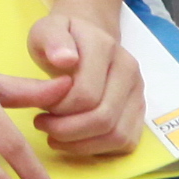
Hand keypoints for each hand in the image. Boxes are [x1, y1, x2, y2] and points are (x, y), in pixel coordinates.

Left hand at [24, 8, 146, 162]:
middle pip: (103, 118)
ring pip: (116, 135)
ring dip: (81, 143)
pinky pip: (125, 142)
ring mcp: (138, 92)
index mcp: (106, 48)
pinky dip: (97, 149)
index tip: (39, 106)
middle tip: (43, 124)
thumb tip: (65, 59)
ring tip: (55, 135)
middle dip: (66, 130)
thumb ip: (52, 39)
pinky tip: (74, 140)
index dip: (58, 108)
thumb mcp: (46, 29)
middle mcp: (129, 70)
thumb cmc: (61, 40)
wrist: (87, 37)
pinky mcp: (139, 112)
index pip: (85, 94)